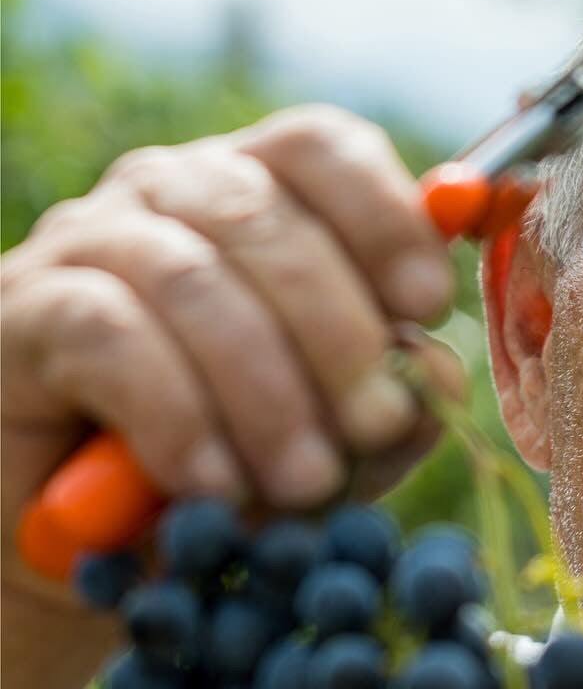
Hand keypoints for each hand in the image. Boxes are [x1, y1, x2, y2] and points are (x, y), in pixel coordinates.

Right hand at [2, 103, 464, 602]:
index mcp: (258, 194)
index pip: (321, 148)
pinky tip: (214, 483)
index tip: (428, 304)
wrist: (106, 540)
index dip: (385, 215)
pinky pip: (108, 337)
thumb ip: (399, 400)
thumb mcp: (342, 438)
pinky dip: (176, 415)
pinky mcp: (21, 312)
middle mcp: (169, 194)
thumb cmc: (242, 466)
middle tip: (377, 425)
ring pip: (193, 280)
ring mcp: (87, 242)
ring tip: (303, 481)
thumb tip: (435, 370)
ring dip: (265, 389)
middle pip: (267, 217)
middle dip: (339, 332)